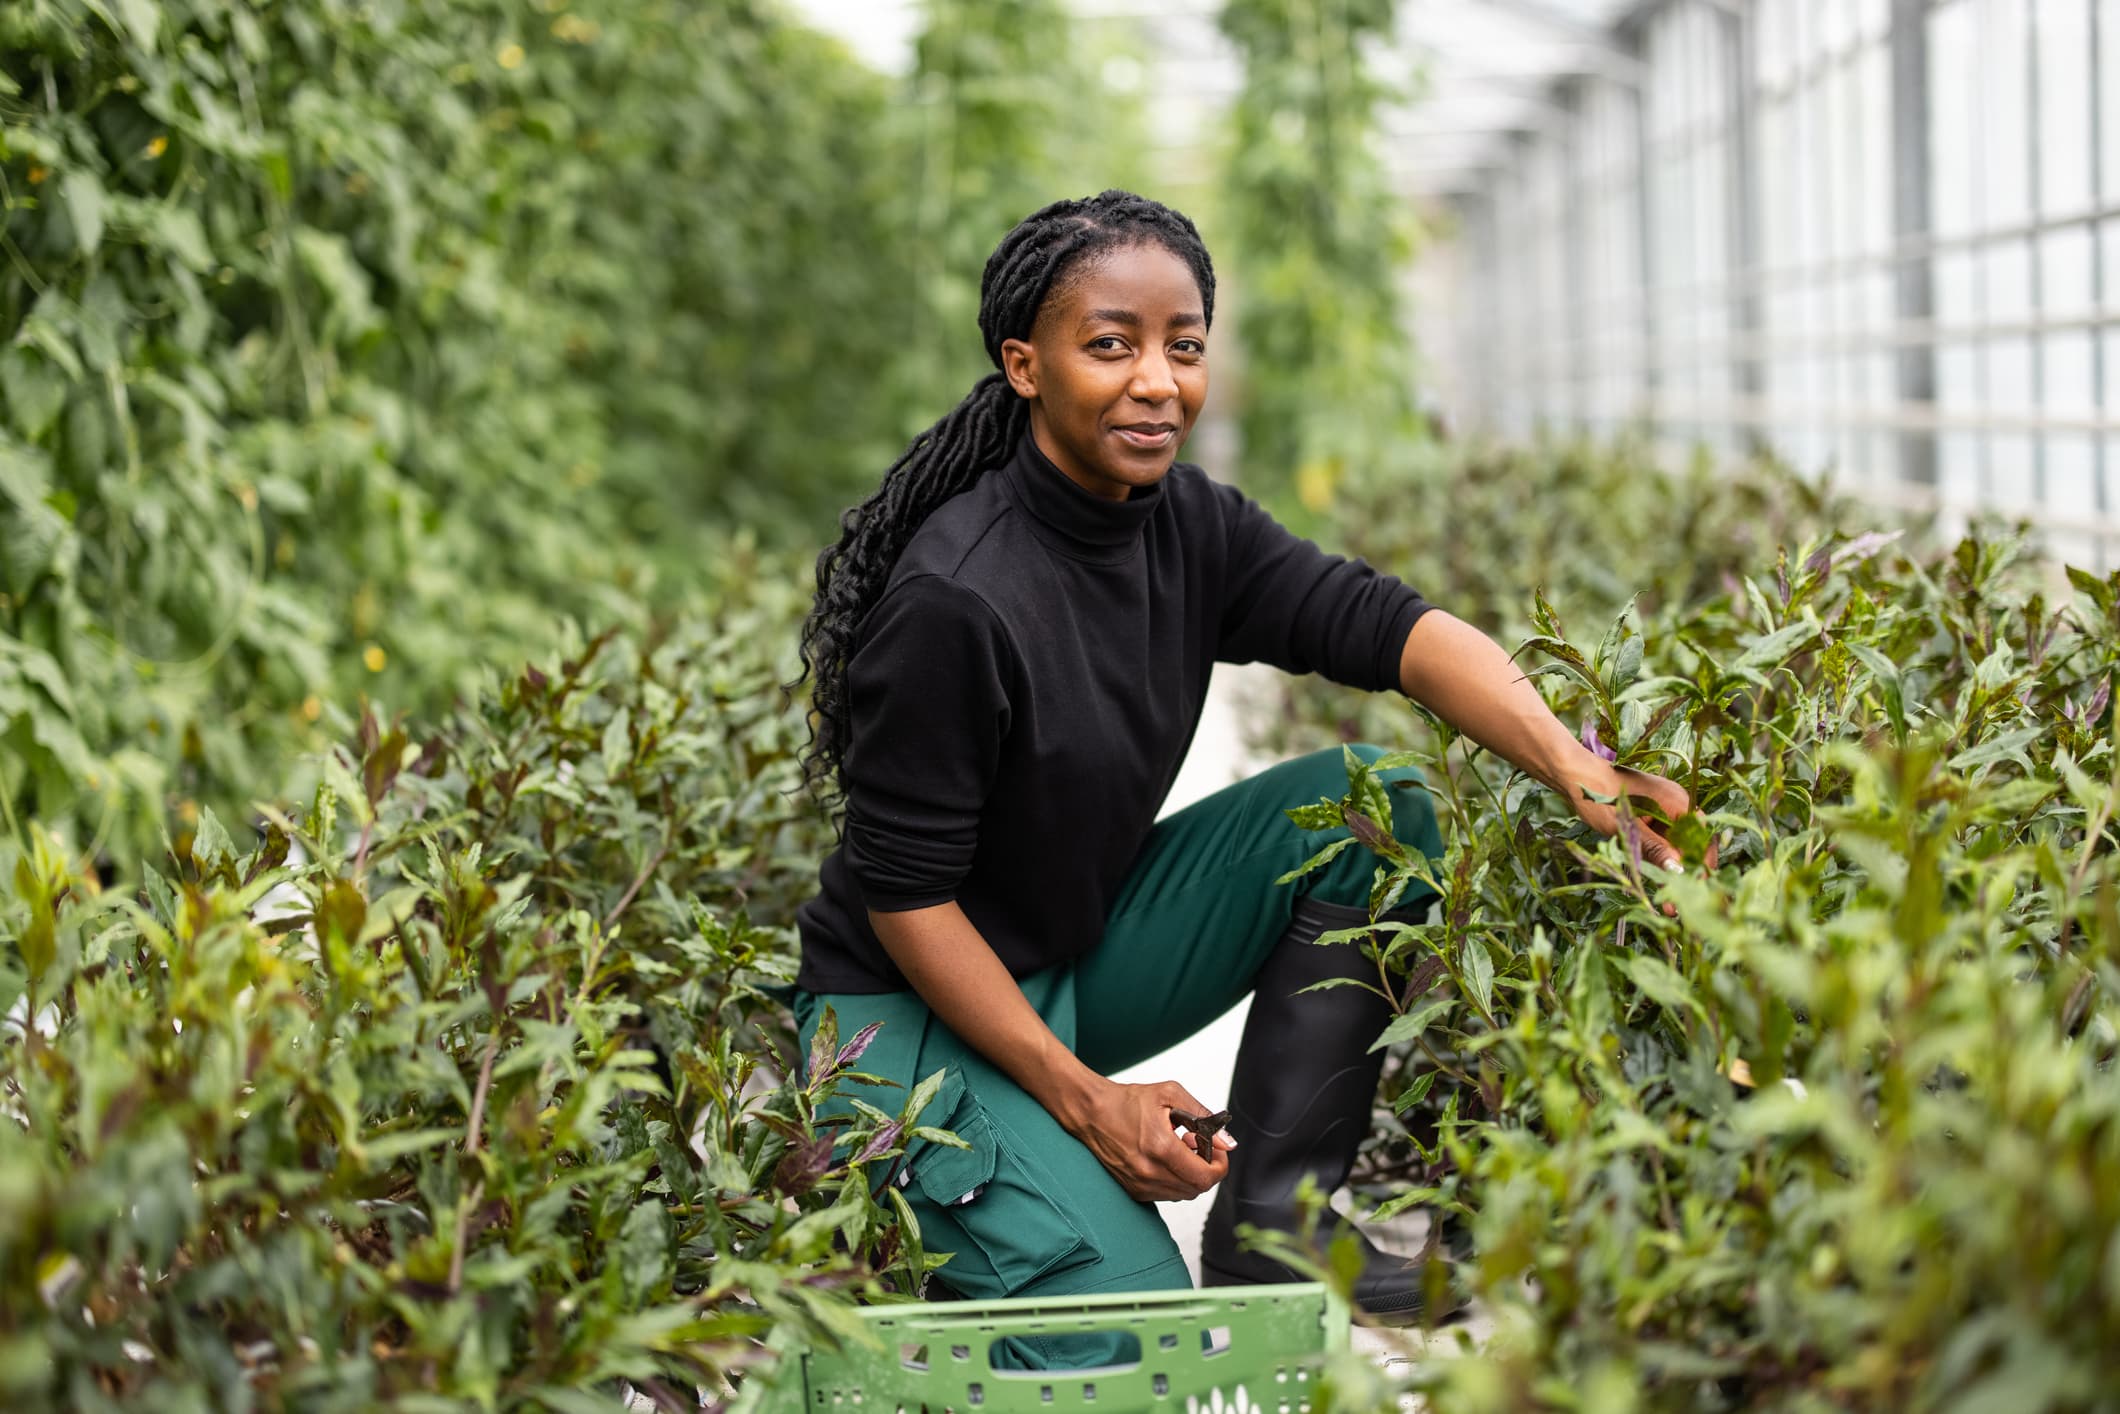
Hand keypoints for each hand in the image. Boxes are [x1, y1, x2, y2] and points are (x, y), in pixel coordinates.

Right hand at [1058, 1076, 1233, 1202]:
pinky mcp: (1133, 1191)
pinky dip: (1175, 1180)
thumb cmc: (1127, 1100)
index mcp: (1161, 1148)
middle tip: (1195, 1143)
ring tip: (1178, 1148)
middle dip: (1206, 1167)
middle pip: (1197, 1188)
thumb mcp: (1170, 1095)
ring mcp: (1139, 1185)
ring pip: (1184, 1194)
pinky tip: (1165, 1158)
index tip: (1214, 1148)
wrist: (1090, 1111)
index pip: (1206, 1177)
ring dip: (1190, 1174)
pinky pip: (1167, 1194)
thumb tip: (1228, 1142)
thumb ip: (1203, 1117)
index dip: (1219, 1164)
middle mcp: (1149, 1173)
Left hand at [1558, 752, 1715, 904]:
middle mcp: (1676, 806)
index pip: (1702, 836)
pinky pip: (1661, 844)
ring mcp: (1663, 813)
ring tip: (1669, 904)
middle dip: (1687, 874)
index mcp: (1677, 801)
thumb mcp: (1627, 827)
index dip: (1702, 862)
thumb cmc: (1600, 795)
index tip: (1697, 887)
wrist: (1574, 777)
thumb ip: (1655, 849)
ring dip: (1672, 872)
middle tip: (1682, 903)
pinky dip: (1659, 862)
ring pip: (1675, 847)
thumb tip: (1678, 871)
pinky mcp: (1650, 820)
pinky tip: (1656, 883)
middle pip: (1691, 844)